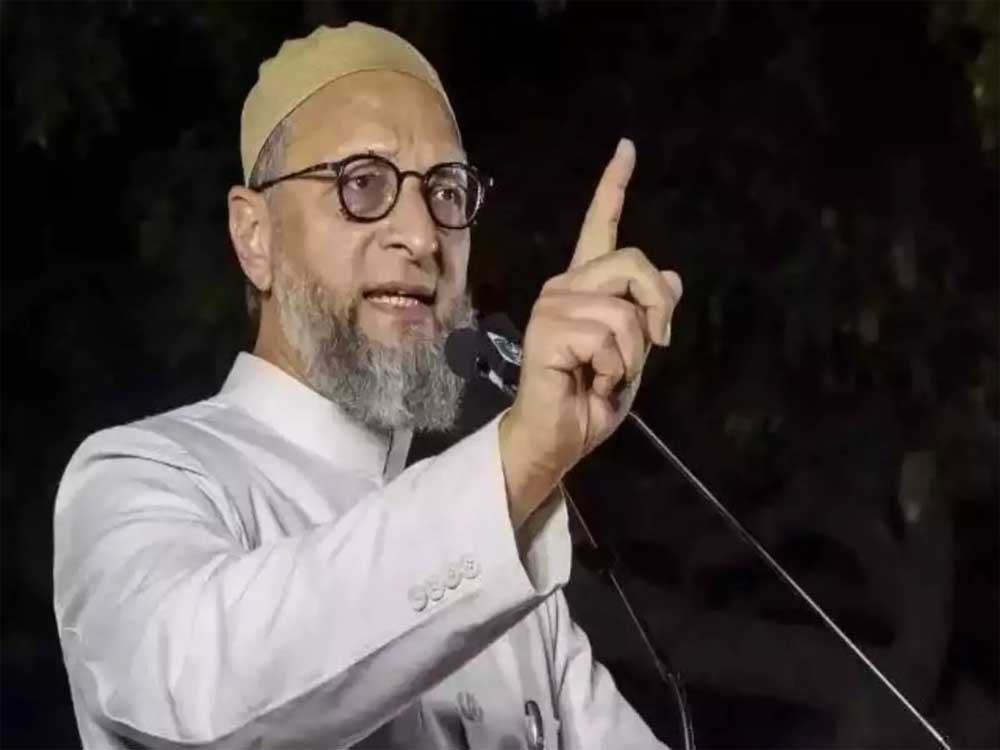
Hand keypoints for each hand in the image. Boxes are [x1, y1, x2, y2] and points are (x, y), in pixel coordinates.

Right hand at [500, 138, 682, 526]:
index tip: (626, 148)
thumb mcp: (634, 354)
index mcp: (585, 286)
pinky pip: (607, 335)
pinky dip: (613, 367)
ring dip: (631, 353)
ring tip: (605, 374)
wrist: (559, 438)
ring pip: (624, 310)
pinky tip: (590, 380)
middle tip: (654, 345)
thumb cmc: (591, 398)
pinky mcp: (547, 329)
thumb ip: (648, 317)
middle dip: (656, 308)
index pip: (601, 226)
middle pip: (632, 262)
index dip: (613, 186)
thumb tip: (673, 278)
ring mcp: (552, 306)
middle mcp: (564, 286)